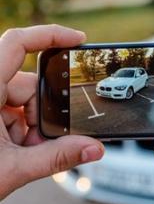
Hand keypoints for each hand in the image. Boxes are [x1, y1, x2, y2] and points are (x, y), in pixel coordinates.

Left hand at [0, 25, 104, 199]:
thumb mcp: (11, 168)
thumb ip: (56, 158)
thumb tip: (92, 148)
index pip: (16, 43)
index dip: (50, 35)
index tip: (78, 39)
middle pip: (28, 85)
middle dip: (42, 114)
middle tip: (37, 141)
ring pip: (24, 100)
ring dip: (32, 126)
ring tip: (25, 151)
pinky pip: (15, 110)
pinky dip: (24, 129)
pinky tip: (19, 148)